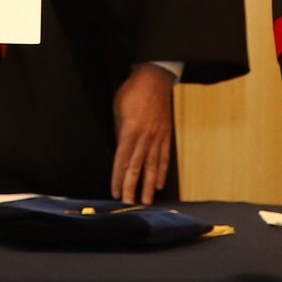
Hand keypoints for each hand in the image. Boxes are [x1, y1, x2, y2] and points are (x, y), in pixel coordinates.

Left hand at [111, 63, 174, 204]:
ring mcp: (157, 137)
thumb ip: (119, 131)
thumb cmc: (133, 91)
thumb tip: (120, 150)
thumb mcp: (118, 109)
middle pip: (137, 166)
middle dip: (132, 186)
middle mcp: (145, 137)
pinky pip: (164, 156)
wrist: (154, 78)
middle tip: (128, 202)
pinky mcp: (166, 134)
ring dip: (148, 184)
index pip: (122, 160)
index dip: (118, 178)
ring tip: (146, 200)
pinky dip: (162, 171)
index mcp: (130, 131)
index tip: (115, 192)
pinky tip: (158, 183)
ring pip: (152, 165)